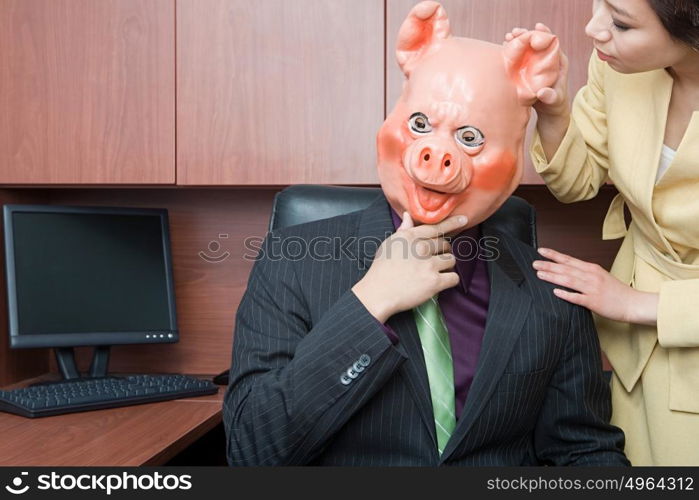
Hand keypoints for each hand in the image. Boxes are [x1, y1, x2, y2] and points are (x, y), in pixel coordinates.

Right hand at [351, 212, 466, 322]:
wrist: (378, 293)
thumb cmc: (381, 269)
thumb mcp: (389, 244)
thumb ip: (403, 230)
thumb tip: (409, 216)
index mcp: (410, 237)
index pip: (436, 227)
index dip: (452, 223)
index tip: (463, 219)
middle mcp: (421, 248)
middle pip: (445, 244)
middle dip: (442, 251)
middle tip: (432, 260)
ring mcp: (429, 265)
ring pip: (451, 260)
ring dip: (446, 266)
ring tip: (433, 272)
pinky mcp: (435, 282)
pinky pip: (453, 277)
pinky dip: (449, 280)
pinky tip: (439, 282)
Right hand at [505, 23, 569, 118]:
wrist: (549, 110)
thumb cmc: (555, 103)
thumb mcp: (554, 100)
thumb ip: (549, 96)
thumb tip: (543, 93)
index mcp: (557, 61)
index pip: (551, 43)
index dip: (544, 33)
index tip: (537, 27)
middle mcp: (546, 60)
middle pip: (536, 43)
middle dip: (526, 35)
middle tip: (515, 32)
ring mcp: (535, 64)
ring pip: (527, 49)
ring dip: (517, 41)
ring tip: (507, 37)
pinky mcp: (526, 70)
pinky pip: (519, 58)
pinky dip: (512, 52)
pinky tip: (503, 47)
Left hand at [533, 247, 658, 325]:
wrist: (633, 303)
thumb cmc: (616, 291)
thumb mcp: (600, 276)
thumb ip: (584, 273)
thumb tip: (566, 270)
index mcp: (592, 269)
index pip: (569, 260)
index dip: (554, 255)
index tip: (541, 251)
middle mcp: (591, 276)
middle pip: (566, 269)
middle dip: (548, 265)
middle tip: (534, 263)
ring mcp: (592, 289)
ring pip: (569, 280)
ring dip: (553, 277)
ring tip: (539, 274)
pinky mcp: (594, 302)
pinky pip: (577, 298)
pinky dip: (566, 294)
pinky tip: (555, 292)